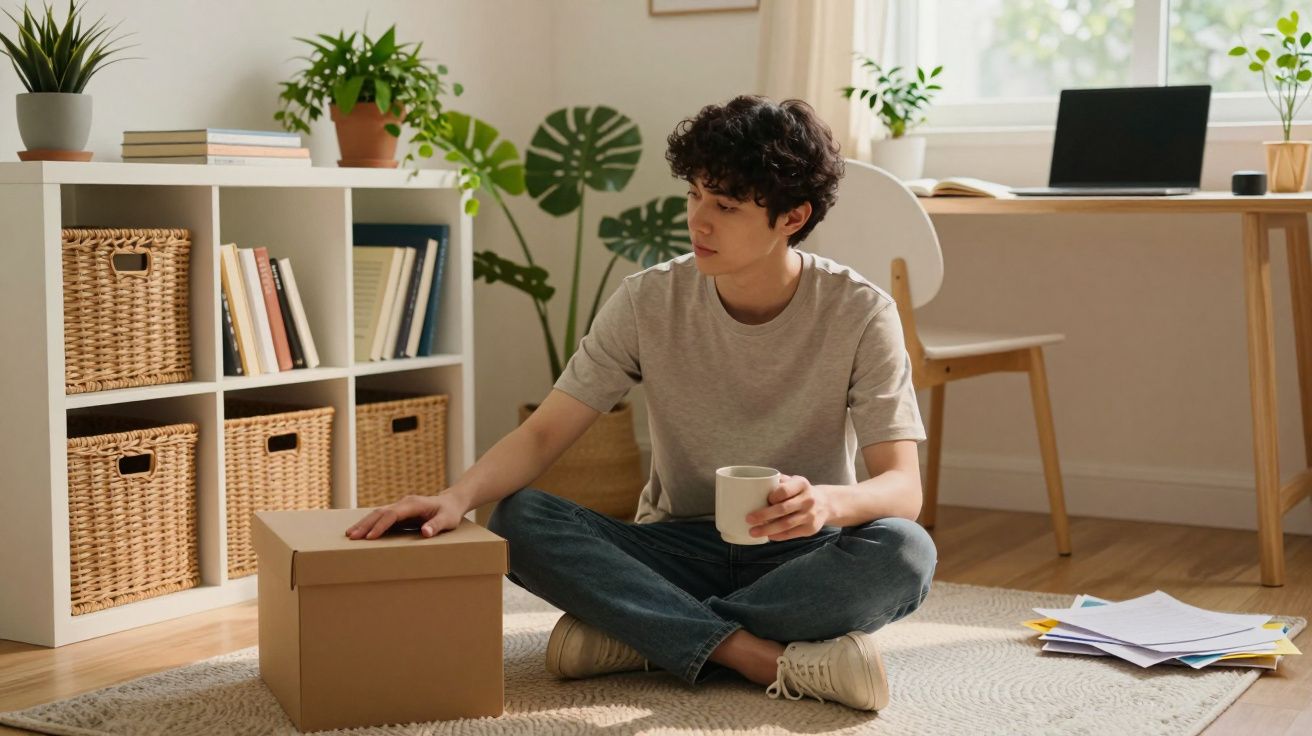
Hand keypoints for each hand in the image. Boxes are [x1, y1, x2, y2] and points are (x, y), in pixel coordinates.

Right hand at [345, 492, 467, 539]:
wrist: (451, 502)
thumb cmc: (450, 512)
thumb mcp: (448, 520)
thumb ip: (437, 525)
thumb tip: (425, 532)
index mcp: (414, 504)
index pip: (393, 514)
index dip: (381, 525)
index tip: (370, 537)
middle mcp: (404, 503)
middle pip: (380, 512)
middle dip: (365, 524)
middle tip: (351, 536)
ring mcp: (400, 507)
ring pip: (377, 513)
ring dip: (364, 523)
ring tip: (350, 534)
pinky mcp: (398, 513)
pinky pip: (381, 517)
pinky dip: (369, 524)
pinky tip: (360, 531)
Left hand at [745, 474, 830, 541]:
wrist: (825, 504)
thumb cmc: (800, 492)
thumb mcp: (793, 481)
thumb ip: (778, 481)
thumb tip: (754, 485)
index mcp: (802, 484)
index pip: (783, 490)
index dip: (771, 496)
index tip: (760, 500)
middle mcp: (808, 499)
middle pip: (783, 509)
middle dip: (763, 515)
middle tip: (749, 519)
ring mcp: (811, 515)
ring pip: (786, 524)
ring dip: (767, 529)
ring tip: (753, 532)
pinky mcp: (811, 529)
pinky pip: (791, 534)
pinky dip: (778, 536)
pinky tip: (768, 536)